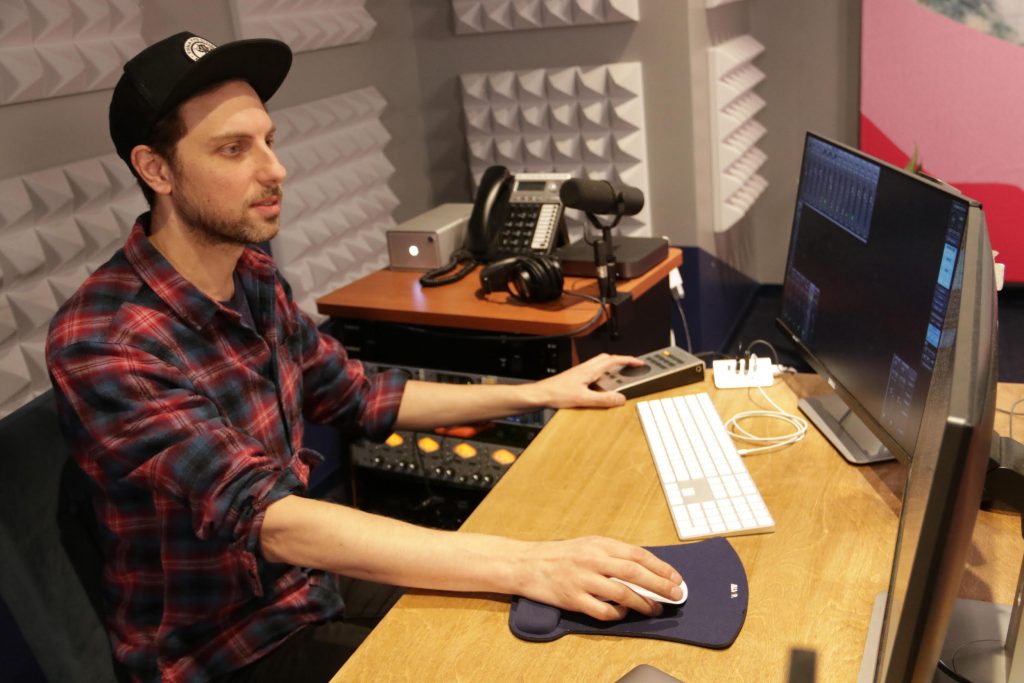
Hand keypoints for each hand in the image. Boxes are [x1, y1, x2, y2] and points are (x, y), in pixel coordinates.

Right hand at [512, 536, 682, 620]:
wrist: (527, 563)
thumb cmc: (560, 555)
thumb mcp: (588, 544)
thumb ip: (613, 554)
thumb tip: (644, 568)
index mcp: (599, 544)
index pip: (637, 555)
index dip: (660, 567)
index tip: (675, 578)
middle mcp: (593, 559)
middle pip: (635, 573)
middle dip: (660, 585)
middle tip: (675, 595)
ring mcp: (583, 580)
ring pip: (622, 593)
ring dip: (643, 603)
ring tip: (655, 609)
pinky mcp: (573, 599)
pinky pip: (602, 610)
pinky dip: (617, 614)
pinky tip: (623, 614)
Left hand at [532, 353, 643, 408]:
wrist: (540, 394)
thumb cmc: (556, 394)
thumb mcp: (583, 399)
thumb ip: (603, 399)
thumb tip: (620, 399)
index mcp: (589, 370)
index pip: (613, 360)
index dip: (628, 360)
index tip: (639, 362)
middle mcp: (585, 368)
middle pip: (607, 359)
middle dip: (621, 361)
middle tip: (630, 367)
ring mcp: (580, 372)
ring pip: (600, 364)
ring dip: (611, 368)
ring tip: (619, 378)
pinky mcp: (575, 378)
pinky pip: (593, 372)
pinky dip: (602, 375)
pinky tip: (601, 386)